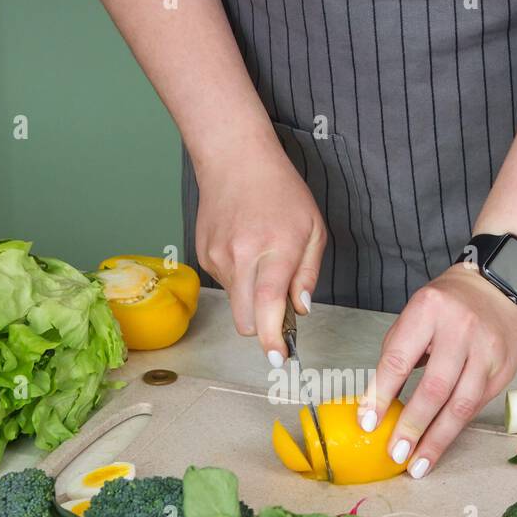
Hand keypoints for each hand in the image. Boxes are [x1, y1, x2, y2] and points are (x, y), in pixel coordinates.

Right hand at [193, 141, 326, 363]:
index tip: (279, 358)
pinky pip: (225, 285)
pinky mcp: (204, 255)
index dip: (273, 339)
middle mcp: (242, 256)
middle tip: (281, 310)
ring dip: (252, 299)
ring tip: (263, 263)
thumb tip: (300, 309)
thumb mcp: (312, 228)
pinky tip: (246, 250)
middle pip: (247, 320)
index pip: (269, 305)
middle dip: (264, 327)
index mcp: (275, 249)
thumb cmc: (279, 190)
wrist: (233, 158)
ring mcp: (218, 257)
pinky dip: (239, 279)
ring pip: (236, 304)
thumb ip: (308, 273)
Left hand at [360, 264, 516, 477]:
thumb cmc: (450, 303)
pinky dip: (455, 428)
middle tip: (396, 453)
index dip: (380, 395)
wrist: (502, 286)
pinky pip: (476, 405)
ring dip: (437, 439)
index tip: (367, 423)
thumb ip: (398, 352)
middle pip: (434, 387)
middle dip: (412, 426)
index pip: (398, 360)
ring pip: (461, 404)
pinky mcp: (503, 369)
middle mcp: (460, 330)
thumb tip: (379, 401)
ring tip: (418, 463)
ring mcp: (486, 351)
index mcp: (428, 311)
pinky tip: (440, 444)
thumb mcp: (416, 313)